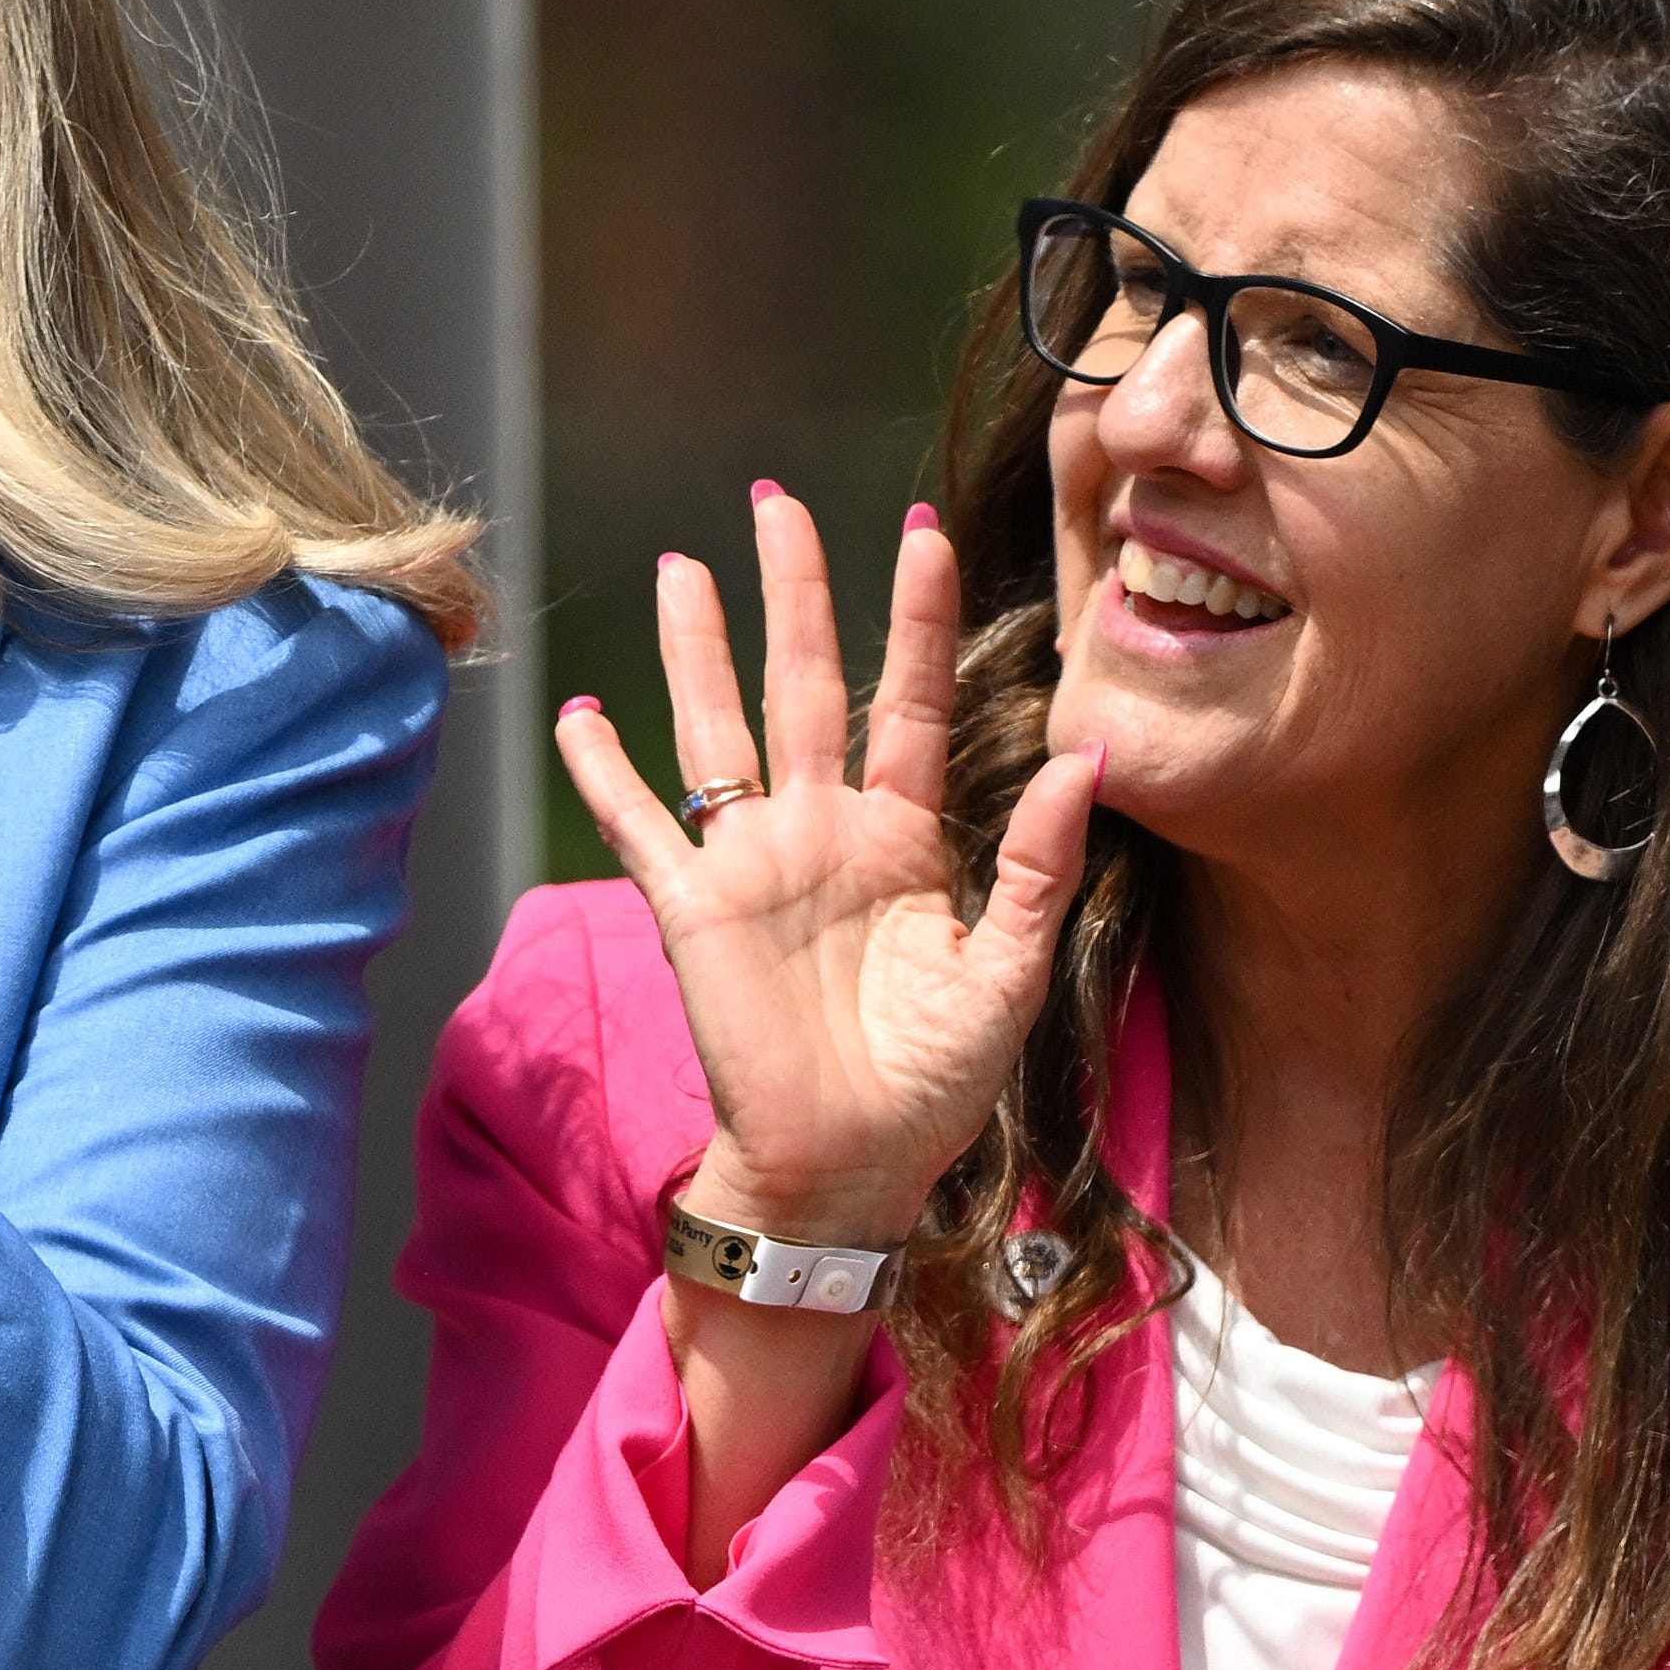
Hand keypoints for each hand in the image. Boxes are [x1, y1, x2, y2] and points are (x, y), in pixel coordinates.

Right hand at [550, 482, 1099, 1252]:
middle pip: (806, 683)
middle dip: (794, 591)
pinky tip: (579, 715)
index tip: (923, 530)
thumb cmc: (934, 1083)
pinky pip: (640, 824)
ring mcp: (753, 863)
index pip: (913, 703)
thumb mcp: (1011, 967)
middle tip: (778, 500)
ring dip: (699, 648)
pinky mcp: (694, 908)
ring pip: (720, 727)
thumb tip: (1090, 750)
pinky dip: (606, 773)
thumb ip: (1043, 860)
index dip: (916, 618)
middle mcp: (824, 831)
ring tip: (686, 566)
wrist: (852, 1169)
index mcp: (906, 840)